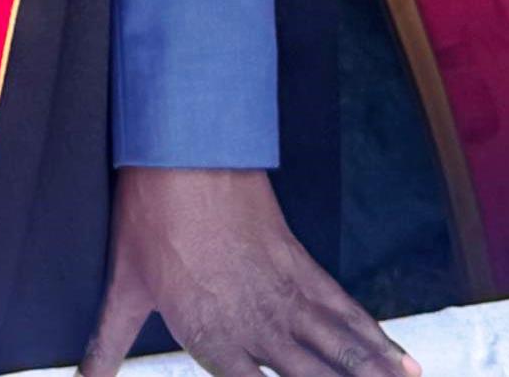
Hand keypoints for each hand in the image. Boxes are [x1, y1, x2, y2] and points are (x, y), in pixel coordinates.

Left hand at [80, 168, 417, 376]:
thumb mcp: (123, 287)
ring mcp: (284, 298)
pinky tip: (401, 361)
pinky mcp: (300, 266)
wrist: (181, 153)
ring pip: (340, 354)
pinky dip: (375, 340)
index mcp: (213, 342)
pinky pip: (344, 311)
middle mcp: (258, 329)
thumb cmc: (149, 219)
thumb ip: (107, 345)